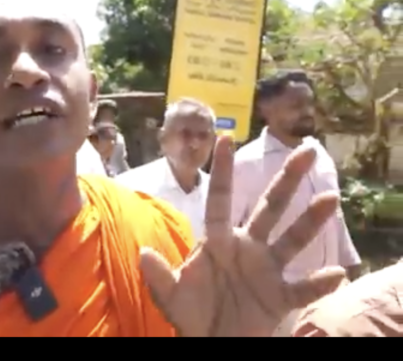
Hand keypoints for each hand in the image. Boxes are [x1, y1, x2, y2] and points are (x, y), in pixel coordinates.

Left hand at [140, 135, 345, 336]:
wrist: (212, 342)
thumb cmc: (190, 314)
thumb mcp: (170, 296)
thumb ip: (159, 276)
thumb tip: (143, 255)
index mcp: (217, 242)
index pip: (221, 200)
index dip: (223, 172)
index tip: (225, 138)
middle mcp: (246, 249)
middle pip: (269, 209)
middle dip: (286, 181)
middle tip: (306, 150)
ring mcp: (265, 271)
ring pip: (292, 240)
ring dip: (310, 221)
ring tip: (331, 197)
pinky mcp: (279, 297)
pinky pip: (302, 289)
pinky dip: (318, 284)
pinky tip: (336, 275)